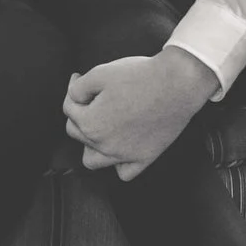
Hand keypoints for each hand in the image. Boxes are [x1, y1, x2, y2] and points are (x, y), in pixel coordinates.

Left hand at [63, 48, 219, 181]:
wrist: (178, 83)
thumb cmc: (141, 76)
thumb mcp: (100, 73)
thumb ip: (77, 88)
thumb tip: (73, 95)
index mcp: (90, 123)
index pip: (68, 109)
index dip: (72, 89)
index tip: (78, 79)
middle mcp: (104, 144)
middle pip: (77, 132)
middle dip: (80, 113)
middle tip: (92, 97)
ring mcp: (125, 154)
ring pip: (93, 160)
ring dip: (91, 145)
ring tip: (99, 127)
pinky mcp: (145, 158)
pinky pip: (124, 173)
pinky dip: (118, 164)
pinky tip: (120, 147)